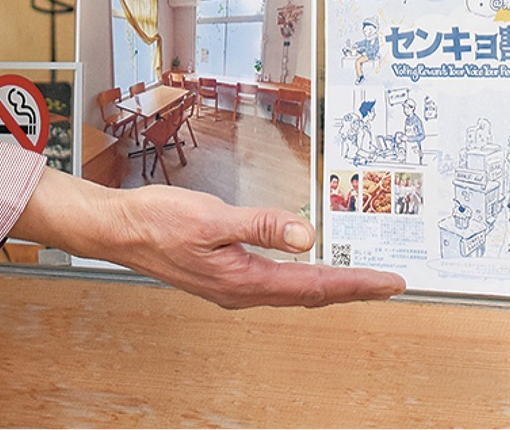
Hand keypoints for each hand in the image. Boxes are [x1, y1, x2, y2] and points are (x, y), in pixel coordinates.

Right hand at [11, 168, 405, 310]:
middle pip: (309, 293)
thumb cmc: (157, 221)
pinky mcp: (221, 275)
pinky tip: (301, 266)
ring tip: (357, 280)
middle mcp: (242, 290)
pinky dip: (299, 276)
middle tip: (386, 284)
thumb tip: (306, 235)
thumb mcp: (211, 216)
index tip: (390, 284)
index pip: (314, 285)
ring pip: (292, 290)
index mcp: (244, 280)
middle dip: (351, 289)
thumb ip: (260, 226)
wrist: (118, 229)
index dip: (356, 285)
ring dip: (327, 285)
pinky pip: (272, 281)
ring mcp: (232, 286)